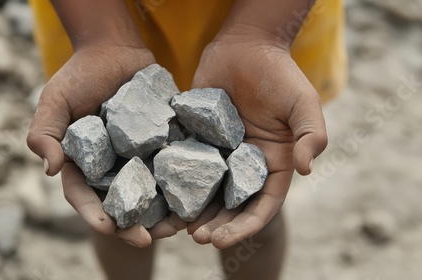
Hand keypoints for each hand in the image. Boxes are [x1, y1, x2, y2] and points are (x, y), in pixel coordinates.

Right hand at [27, 44, 185, 247]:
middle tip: (149, 238)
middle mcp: (112, 166)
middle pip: (122, 203)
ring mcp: (139, 157)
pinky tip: (196, 198)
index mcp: (84, 163)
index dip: (96, 215)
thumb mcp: (54, 101)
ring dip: (163, 214)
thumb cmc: (80, 74)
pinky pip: (173, 168)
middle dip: (134, 225)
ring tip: (178, 227)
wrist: (115, 49)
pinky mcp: (162, 143)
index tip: (110, 229)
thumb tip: (50, 170)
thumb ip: (44, 133)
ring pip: (151, 193)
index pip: (85, 196)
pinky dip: (183, 185)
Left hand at [186, 29, 327, 248]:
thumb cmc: (279, 74)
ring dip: (192, 212)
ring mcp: (219, 154)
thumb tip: (307, 169)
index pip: (260, 205)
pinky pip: (184, 165)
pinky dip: (173, 183)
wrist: (245, 46)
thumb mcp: (303, 103)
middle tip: (197, 237)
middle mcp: (244, 165)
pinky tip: (159, 196)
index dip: (244, 226)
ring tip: (173, 228)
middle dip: (215, 224)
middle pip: (230, 205)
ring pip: (204, 191)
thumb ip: (310, 135)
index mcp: (272, 164)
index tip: (223, 240)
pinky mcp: (196, 139)